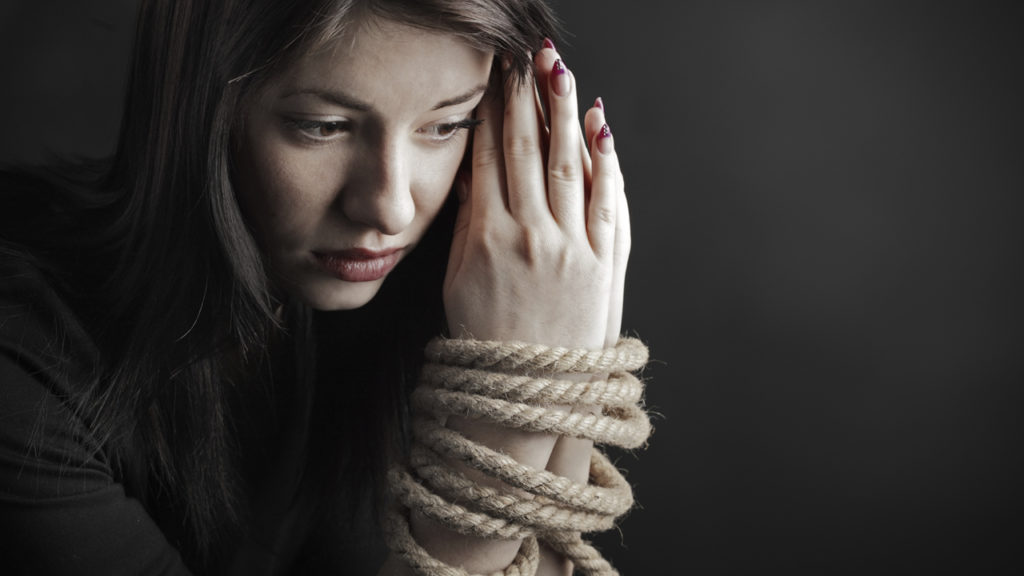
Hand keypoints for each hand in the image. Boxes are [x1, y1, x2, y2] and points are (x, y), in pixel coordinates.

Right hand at [444, 45, 629, 350]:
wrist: (531, 389)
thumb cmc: (486, 337)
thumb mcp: (459, 279)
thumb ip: (468, 223)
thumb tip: (476, 170)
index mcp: (487, 238)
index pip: (489, 157)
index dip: (490, 110)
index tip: (491, 76)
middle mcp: (530, 235)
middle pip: (526, 149)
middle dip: (524, 97)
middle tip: (523, 56)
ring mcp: (571, 247)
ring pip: (566, 165)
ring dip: (563, 113)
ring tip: (558, 71)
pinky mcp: (603, 262)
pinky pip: (605, 202)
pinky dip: (604, 162)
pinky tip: (600, 128)